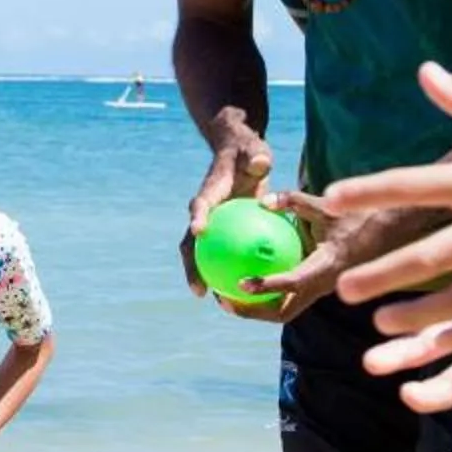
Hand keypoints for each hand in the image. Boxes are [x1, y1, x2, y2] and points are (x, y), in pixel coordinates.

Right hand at [179, 117, 273, 295]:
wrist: (238, 155)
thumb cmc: (248, 153)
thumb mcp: (254, 151)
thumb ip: (256, 156)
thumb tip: (261, 162)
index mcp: (210, 191)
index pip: (201, 205)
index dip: (198, 218)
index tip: (198, 232)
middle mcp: (204, 211)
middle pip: (190, 242)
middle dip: (191, 266)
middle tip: (199, 289)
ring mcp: (209, 223)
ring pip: (200, 254)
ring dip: (201, 277)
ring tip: (213, 301)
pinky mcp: (219, 231)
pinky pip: (220, 254)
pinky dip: (224, 271)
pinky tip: (240, 291)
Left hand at [208, 191, 354, 324]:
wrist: (391, 235)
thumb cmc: (359, 216)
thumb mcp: (327, 205)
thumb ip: (294, 202)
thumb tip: (263, 202)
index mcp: (327, 268)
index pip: (294, 283)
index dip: (267, 286)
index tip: (240, 283)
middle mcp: (323, 287)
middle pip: (282, 312)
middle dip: (252, 311)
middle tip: (223, 298)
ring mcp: (320, 291)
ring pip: (284, 310)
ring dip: (256, 307)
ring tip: (226, 294)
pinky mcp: (317, 288)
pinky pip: (288, 297)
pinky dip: (267, 292)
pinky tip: (245, 275)